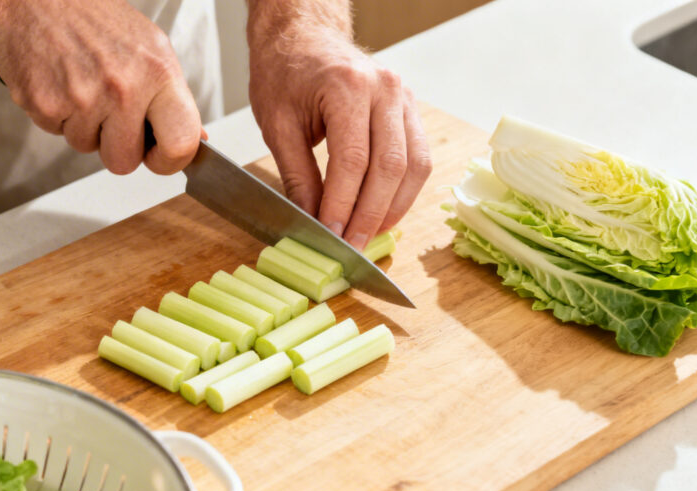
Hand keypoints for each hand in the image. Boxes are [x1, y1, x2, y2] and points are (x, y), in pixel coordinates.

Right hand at [0, 0, 201, 174]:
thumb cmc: (96, 20)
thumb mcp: (150, 48)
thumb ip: (172, 98)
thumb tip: (198, 141)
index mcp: (158, 72)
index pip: (181, 143)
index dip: (168, 161)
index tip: (157, 155)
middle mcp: (124, 86)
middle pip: (125, 162)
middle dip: (115, 146)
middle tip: (108, 114)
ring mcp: (83, 97)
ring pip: (86, 148)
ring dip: (83, 126)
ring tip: (80, 85)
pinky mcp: (45, 103)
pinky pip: (57, 134)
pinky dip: (57, 115)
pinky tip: (60, 82)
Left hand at [248, 23, 431, 248]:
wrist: (304, 37)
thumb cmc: (285, 73)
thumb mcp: (278, 125)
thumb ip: (297, 175)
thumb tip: (311, 221)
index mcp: (347, 87)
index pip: (353, 160)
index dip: (343, 205)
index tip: (330, 235)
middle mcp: (384, 89)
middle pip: (390, 166)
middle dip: (370, 214)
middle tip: (351, 246)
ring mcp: (404, 97)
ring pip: (414, 165)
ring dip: (394, 207)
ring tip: (369, 235)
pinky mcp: (410, 109)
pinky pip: (418, 157)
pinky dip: (404, 190)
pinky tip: (383, 211)